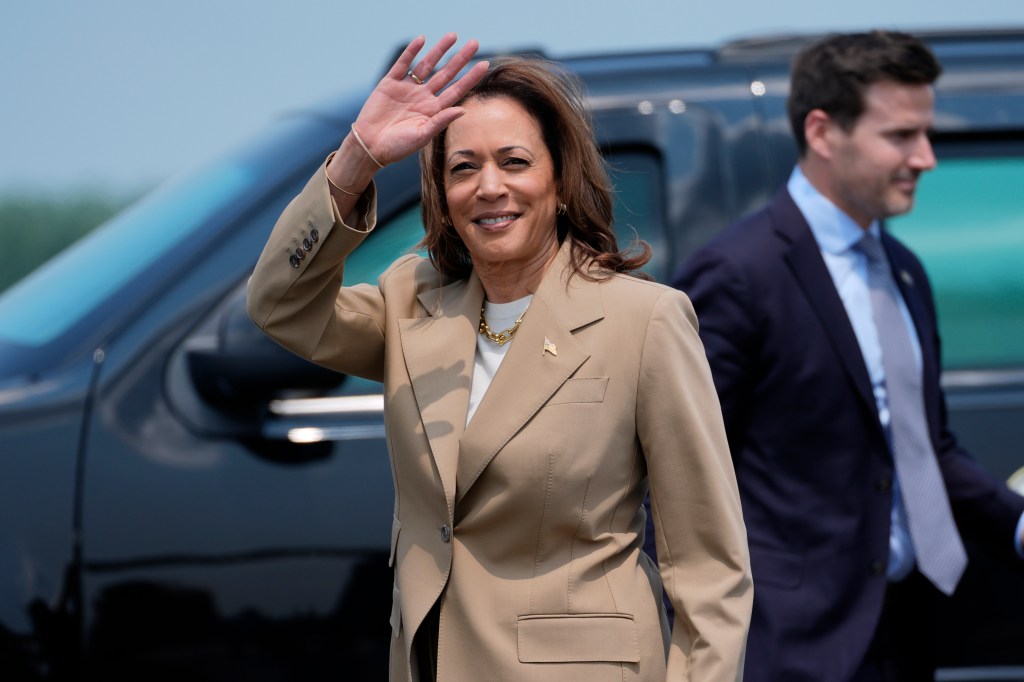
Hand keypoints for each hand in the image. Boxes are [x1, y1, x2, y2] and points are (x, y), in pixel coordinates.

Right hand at [350, 33, 488, 166]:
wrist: (370, 146)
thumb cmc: (397, 147)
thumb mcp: (422, 136)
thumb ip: (441, 121)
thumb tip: (463, 110)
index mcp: (433, 110)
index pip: (456, 90)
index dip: (470, 78)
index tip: (485, 65)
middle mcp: (423, 97)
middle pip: (446, 74)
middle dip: (460, 59)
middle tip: (474, 43)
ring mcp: (407, 88)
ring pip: (427, 65)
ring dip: (439, 50)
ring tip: (453, 36)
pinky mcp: (390, 83)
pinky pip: (402, 64)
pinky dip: (411, 52)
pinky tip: (422, 40)